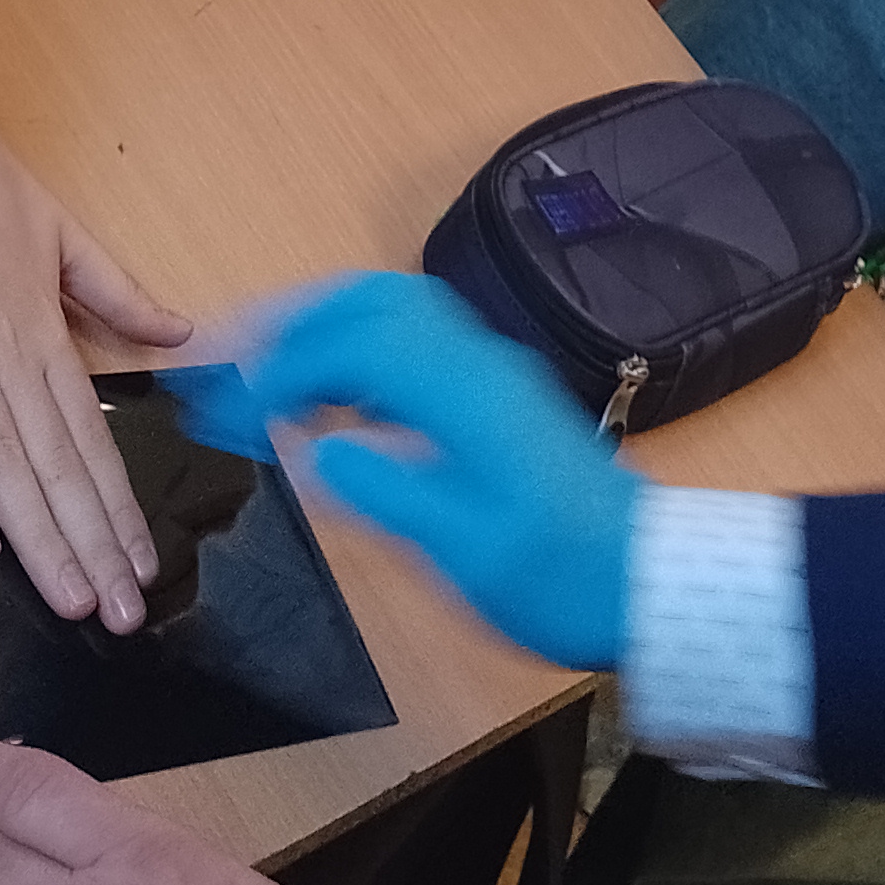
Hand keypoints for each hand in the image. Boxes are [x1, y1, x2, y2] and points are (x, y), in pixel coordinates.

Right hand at [0, 102, 190, 631]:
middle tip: (121, 616)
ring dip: (40, 536)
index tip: (142, 568)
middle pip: (58, 466)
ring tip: (72, 598)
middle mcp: (7, 355)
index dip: (116, 508)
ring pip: (7, 462)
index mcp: (45, 332)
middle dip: (90, 546)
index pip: (91, 439)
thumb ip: (118, 294)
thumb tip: (180, 335)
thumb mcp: (66, 234)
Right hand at [199, 271, 633, 668]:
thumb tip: (315, 452)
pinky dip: (364, 345)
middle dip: (301, 318)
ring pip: (401, 309)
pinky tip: (338, 390)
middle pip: (379, 301)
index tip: (239, 404)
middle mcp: (481, 365)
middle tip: (238, 353)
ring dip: (332, 323)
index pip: (361, 343)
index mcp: (467, 394)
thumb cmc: (558, 578)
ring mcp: (495, 373)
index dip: (290, 363)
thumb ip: (386, 493)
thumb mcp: (463, 551)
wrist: (646, 583)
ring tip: (274, 361)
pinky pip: (419, 339)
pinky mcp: (501, 394)